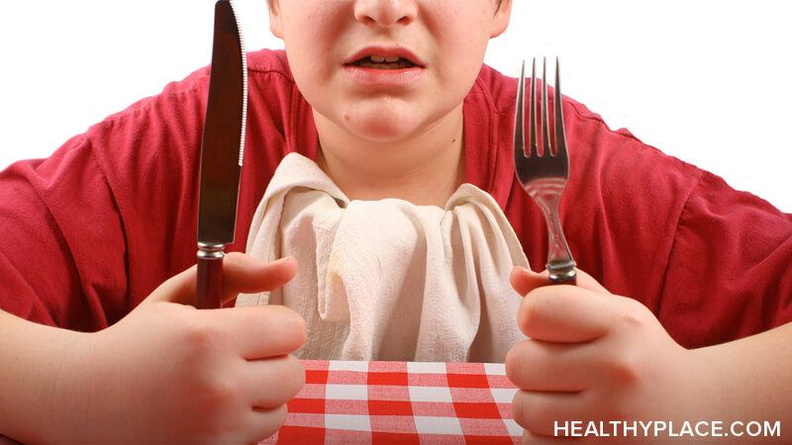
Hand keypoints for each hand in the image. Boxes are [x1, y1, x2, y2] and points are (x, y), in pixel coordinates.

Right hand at [47, 253, 305, 443]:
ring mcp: (216, 429)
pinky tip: (217, 408)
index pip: (292, 329)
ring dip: (264, 392)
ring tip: (226, 382)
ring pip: (283, 406)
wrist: (87, 399)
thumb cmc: (139, 339)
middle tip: (239, 355)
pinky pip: (263, 433)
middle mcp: (218, 387)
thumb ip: (239, 271)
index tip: (252, 327)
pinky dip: (248, 419)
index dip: (275, 324)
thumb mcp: (181, 294)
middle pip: (295, 372)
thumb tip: (290, 267)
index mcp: (210, 338)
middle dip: (273, 359)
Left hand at [505, 267, 707, 442]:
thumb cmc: (642, 353)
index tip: (552, 329)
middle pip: (519, 363)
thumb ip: (563, 291)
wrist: (701, 411)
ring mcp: (612, 418)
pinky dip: (545, 437)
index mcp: (621, 323)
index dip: (533, 318)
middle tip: (562, 369)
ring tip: (570, 399)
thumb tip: (516, 275)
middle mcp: (618, 368)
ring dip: (537, 404)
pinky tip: (573, 426)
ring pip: (523, 408)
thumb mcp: (615, 312)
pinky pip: (535, 443)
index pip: (534, 310)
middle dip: (532, 365)